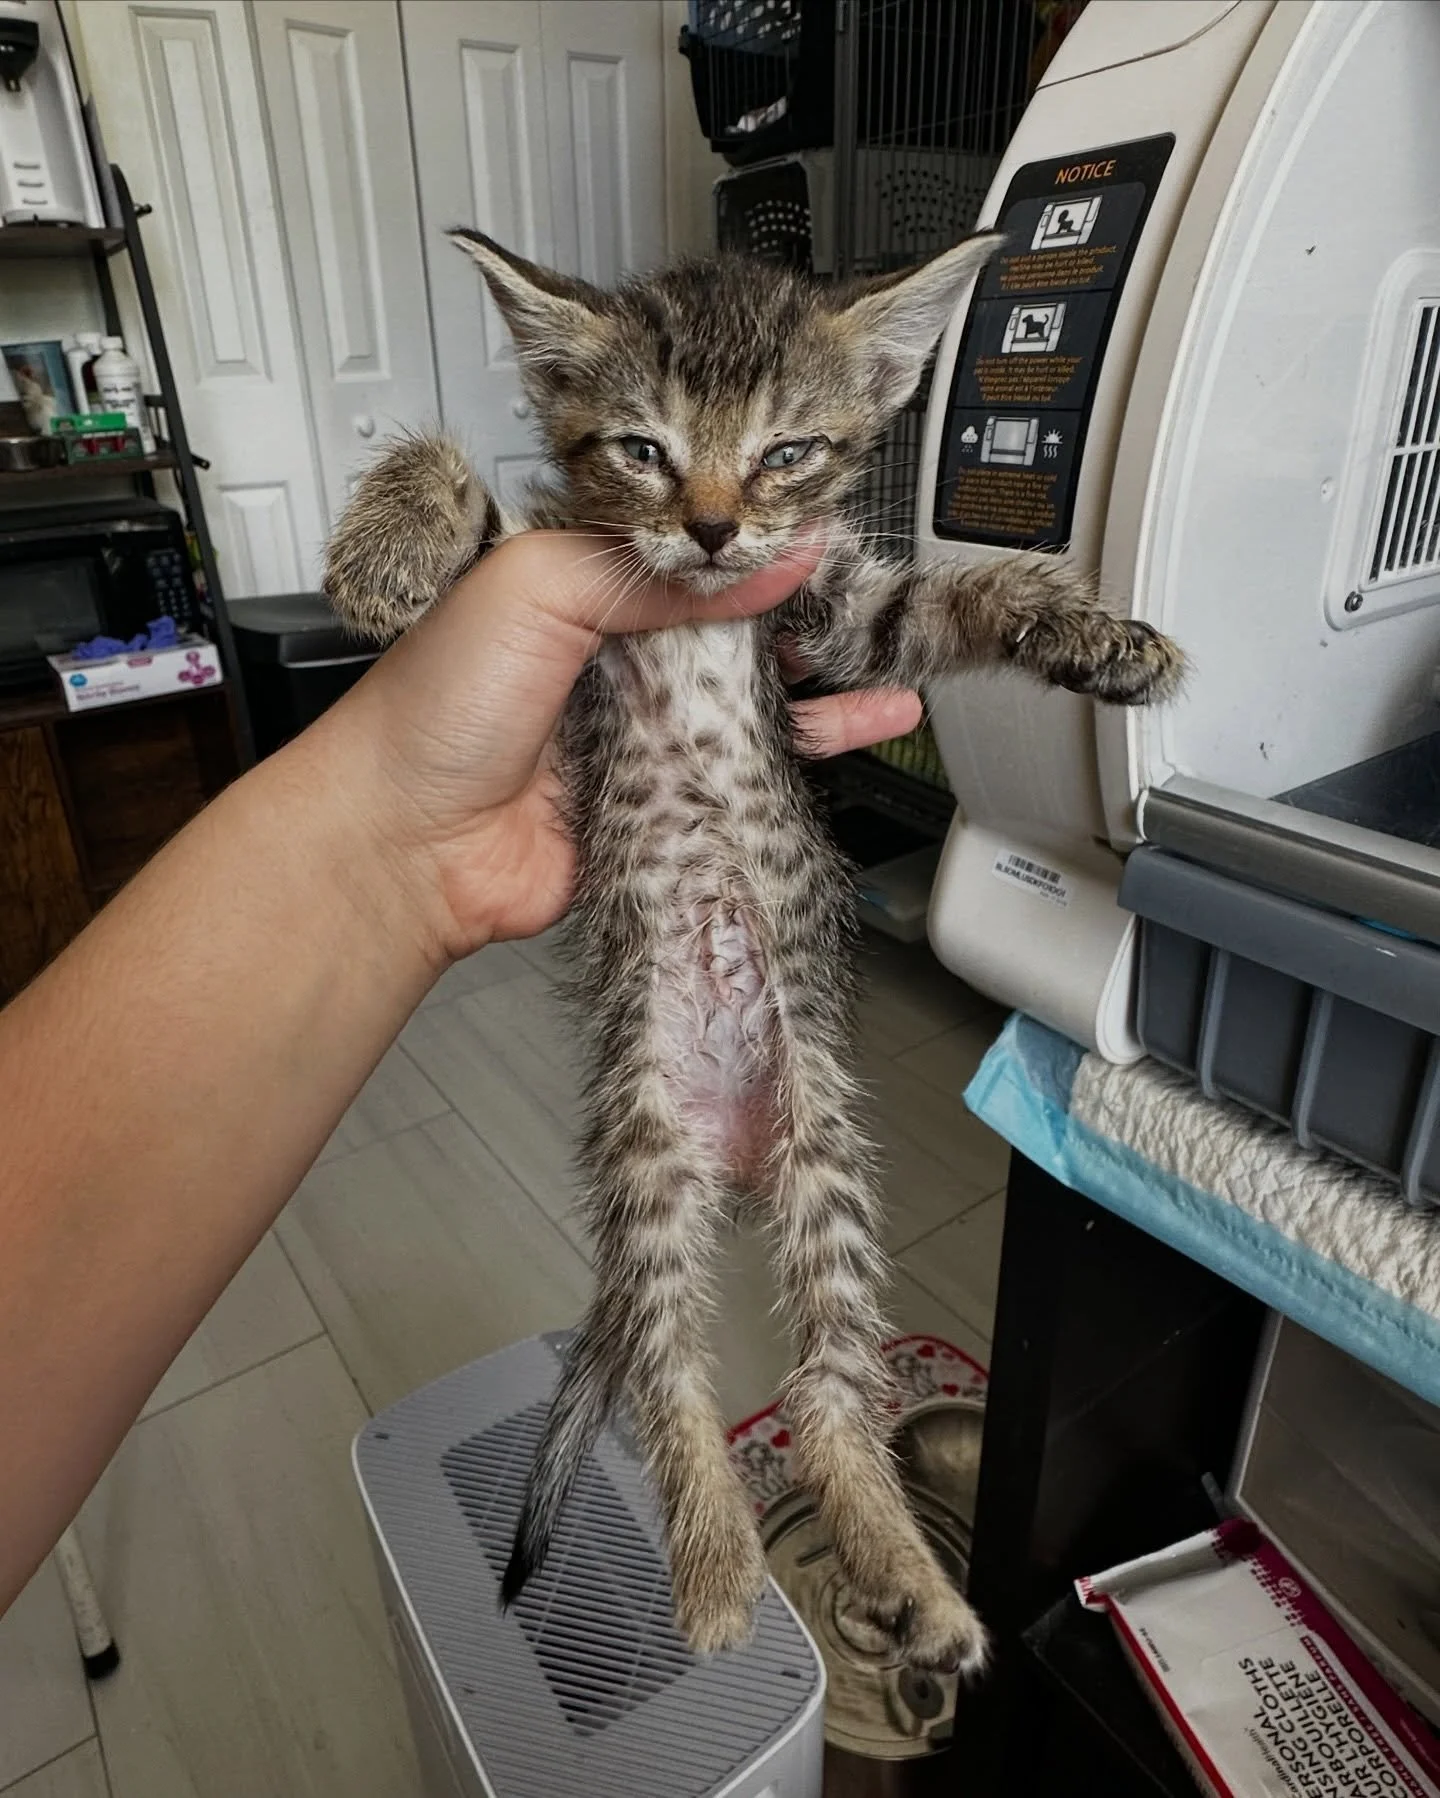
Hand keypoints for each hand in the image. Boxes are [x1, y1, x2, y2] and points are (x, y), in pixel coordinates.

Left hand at [317, 530, 922, 955]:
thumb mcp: (537, 588)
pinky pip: (753, 767)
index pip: (691, 549)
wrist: (405, 841)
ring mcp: (648, 728)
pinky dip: (814, 748)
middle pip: (735, 622)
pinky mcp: (667, 797)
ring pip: (759, 694)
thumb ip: (654, 575)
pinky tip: (864, 727)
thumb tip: (761, 557)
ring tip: (896, 661)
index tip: (820, 532)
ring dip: (830, 678)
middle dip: (807, 610)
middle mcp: (621, 654)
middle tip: (872, 601)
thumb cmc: (434, 708)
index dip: (752, 540)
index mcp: (582, 585)